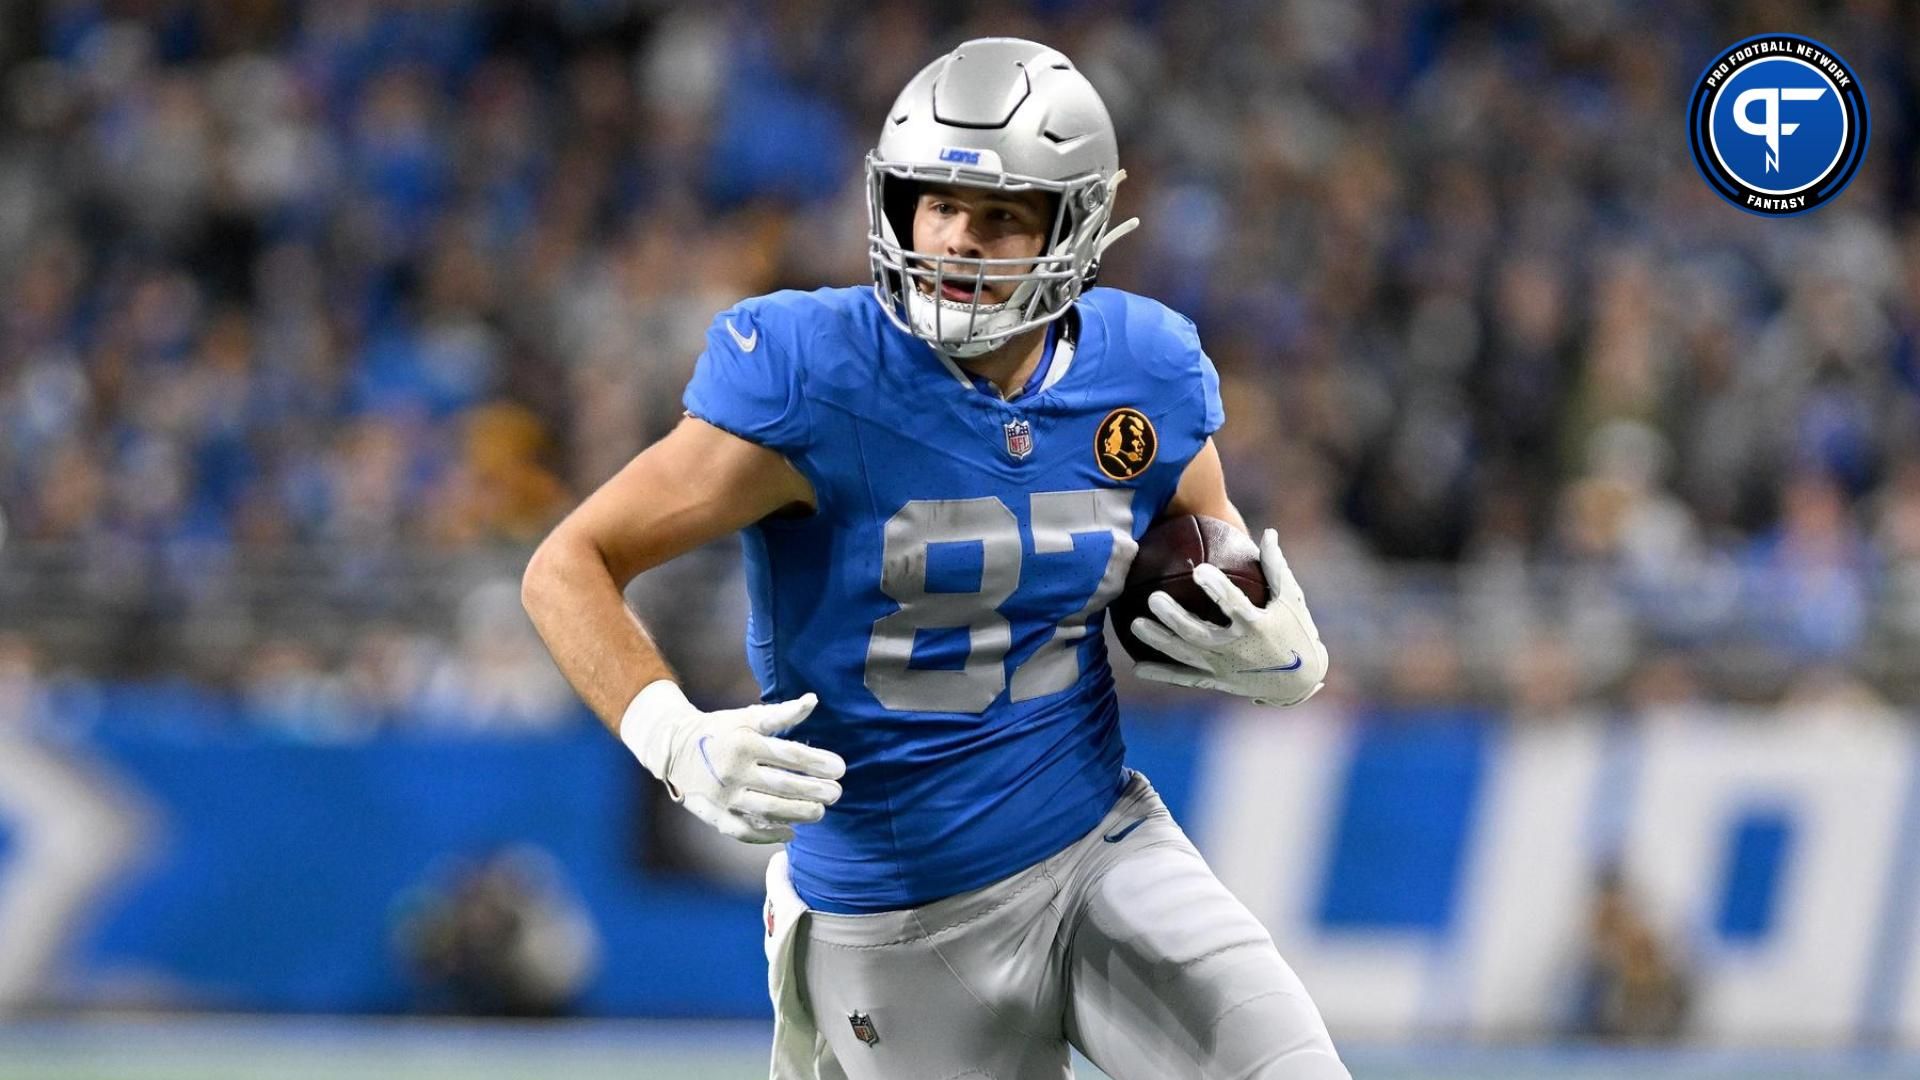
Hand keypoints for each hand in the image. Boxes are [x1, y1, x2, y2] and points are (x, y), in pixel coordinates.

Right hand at [619, 682, 845, 842]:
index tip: (841, 768)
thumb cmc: (721, 730)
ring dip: (799, 814)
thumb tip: (813, 700)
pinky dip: (770, 835)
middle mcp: (733, 771)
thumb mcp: (748, 717)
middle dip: (814, 791)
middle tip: (836, 793)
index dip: (818, 763)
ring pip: (768, 811)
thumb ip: (781, 714)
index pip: (790, 756)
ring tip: (820, 812)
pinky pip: (746, 831)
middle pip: (783, 786)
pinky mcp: (715, 815)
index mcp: (744, 743)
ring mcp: (724, 796)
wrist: (674, 748)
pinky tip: (791, 832)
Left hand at [1129, 528, 1328, 706]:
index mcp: (1256, 626)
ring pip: (1185, 656)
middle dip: (1175, 618)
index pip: (1234, 605)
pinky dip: (1162, 674)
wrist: (1299, 682)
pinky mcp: (1216, 682)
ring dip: (1159, 641)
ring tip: (1135, 624)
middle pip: (1199, 633)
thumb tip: (1268, 531)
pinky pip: (1185, 678)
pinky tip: (1137, 666)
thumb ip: (1276, 566)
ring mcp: (1224, 669)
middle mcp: (1237, 650)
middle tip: (1153, 598)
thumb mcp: (1291, 599)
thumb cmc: (1297, 632)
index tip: (1200, 570)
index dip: (1217, 589)